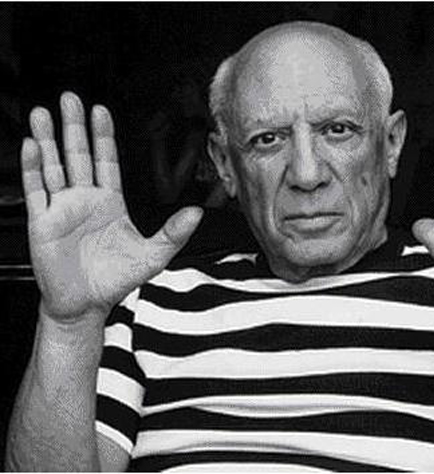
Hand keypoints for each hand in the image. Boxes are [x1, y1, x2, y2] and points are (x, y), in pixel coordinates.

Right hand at [21, 92, 202, 321]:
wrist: (86, 303)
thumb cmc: (116, 279)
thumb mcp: (152, 255)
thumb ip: (174, 233)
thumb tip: (196, 214)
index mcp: (110, 202)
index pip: (106, 161)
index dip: (103, 136)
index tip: (100, 111)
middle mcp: (85, 200)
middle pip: (78, 155)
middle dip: (74, 127)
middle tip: (70, 99)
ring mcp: (62, 208)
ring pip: (54, 167)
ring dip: (48, 140)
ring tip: (43, 113)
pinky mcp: (43, 222)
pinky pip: (36, 190)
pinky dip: (34, 168)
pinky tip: (33, 146)